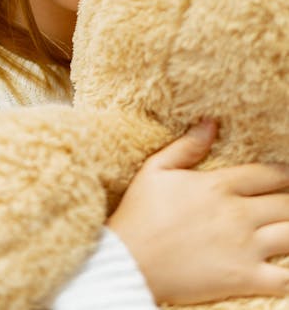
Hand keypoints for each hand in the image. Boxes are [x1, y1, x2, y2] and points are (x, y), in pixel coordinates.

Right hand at [107, 119, 288, 303]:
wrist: (128, 260)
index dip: (285, 173)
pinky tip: (286, 267)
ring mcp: (243, 246)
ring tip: (288, 229)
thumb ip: (187, 146)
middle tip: (287, 202)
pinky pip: (284, 278)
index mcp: (218, 185)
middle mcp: (237, 213)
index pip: (268, 174)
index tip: (287, 176)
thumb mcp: (155, 169)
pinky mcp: (243, 278)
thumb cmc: (139, 214)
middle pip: (287, 203)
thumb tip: (210, 123)